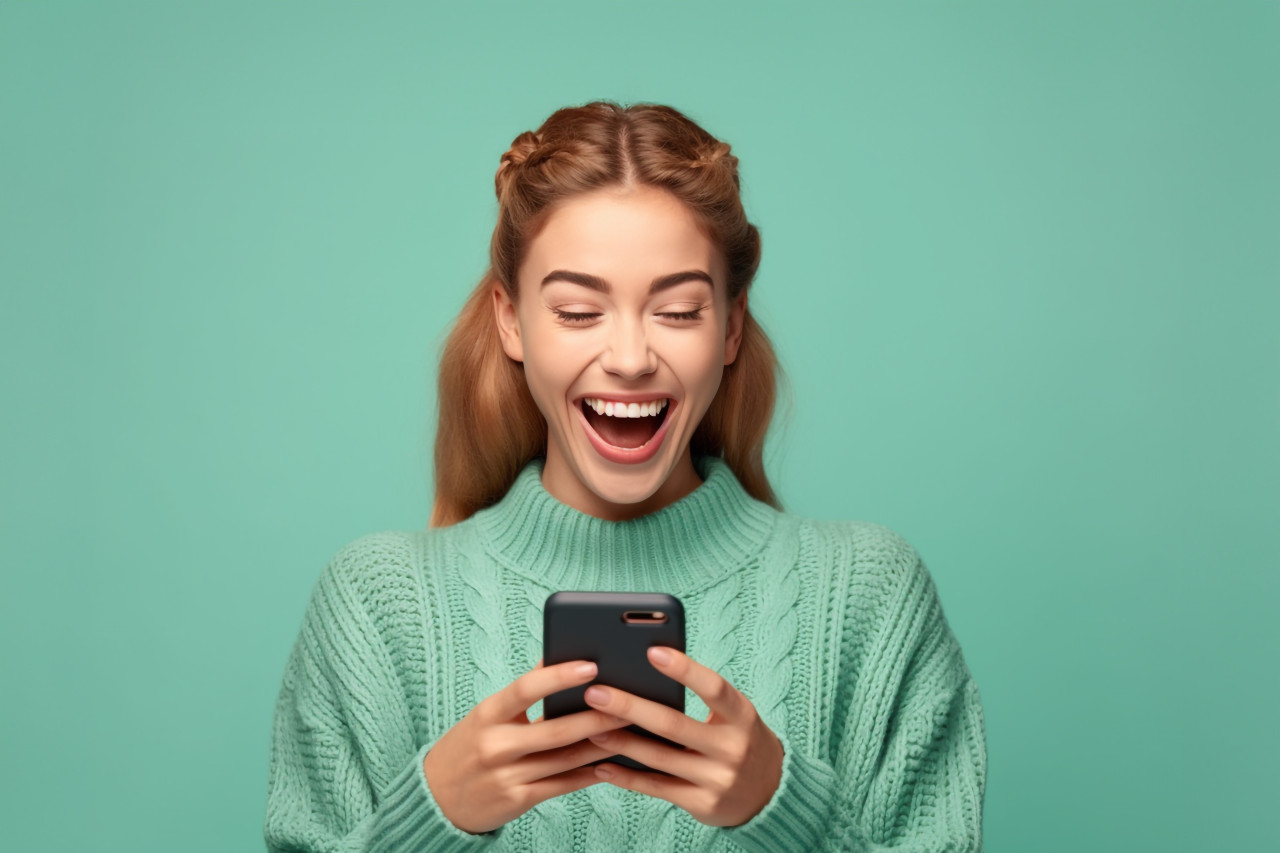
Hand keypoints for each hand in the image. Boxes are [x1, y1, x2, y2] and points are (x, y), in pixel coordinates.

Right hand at [423, 657, 630, 834]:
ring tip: (632, 728)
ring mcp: (507, 776)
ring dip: (602, 744)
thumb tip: (559, 654)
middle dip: (597, 716)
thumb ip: (523, 691)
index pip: (525, 689)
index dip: (559, 677)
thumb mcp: (488, 713)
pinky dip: (590, 772)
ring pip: (566, 759)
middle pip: (556, 730)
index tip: (592, 665)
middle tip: (630, 702)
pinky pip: (563, 785)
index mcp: (487, 715)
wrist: (437, 797)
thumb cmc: (472, 744)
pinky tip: (613, 760)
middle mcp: (495, 745)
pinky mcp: (518, 801)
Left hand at [582, 646, 784, 827]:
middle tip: (596, 693)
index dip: (685, 669)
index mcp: (743, 717)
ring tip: (590, 728)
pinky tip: (601, 765)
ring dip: (620, 742)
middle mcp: (733, 748)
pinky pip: (657, 788)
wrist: (769, 792)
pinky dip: (627, 777)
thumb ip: (701, 698)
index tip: (652, 650)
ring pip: (659, 758)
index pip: (714, 688)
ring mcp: (718, 779)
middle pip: (674, 725)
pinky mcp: (702, 803)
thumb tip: (647, 669)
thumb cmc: (739, 739)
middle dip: (631, 707)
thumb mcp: (734, 715)